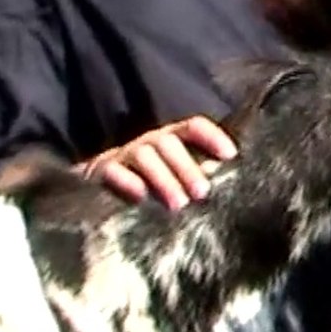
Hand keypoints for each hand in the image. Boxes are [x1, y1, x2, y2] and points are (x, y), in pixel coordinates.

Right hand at [80, 116, 236, 210]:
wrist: (100, 188)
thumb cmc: (152, 184)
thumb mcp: (177, 177)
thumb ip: (198, 175)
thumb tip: (224, 182)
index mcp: (172, 139)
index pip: (192, 127)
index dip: (211, 137)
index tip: (230, 154)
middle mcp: (149, 141)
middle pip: (168, 143)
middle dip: (187, 167)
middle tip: (202, 192)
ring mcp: (124, 154)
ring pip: (144, 156)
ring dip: (163, 179)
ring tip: (179, 204)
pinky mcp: (101, 170)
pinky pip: (113, 171)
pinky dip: (126, 182)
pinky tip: (140, 196)